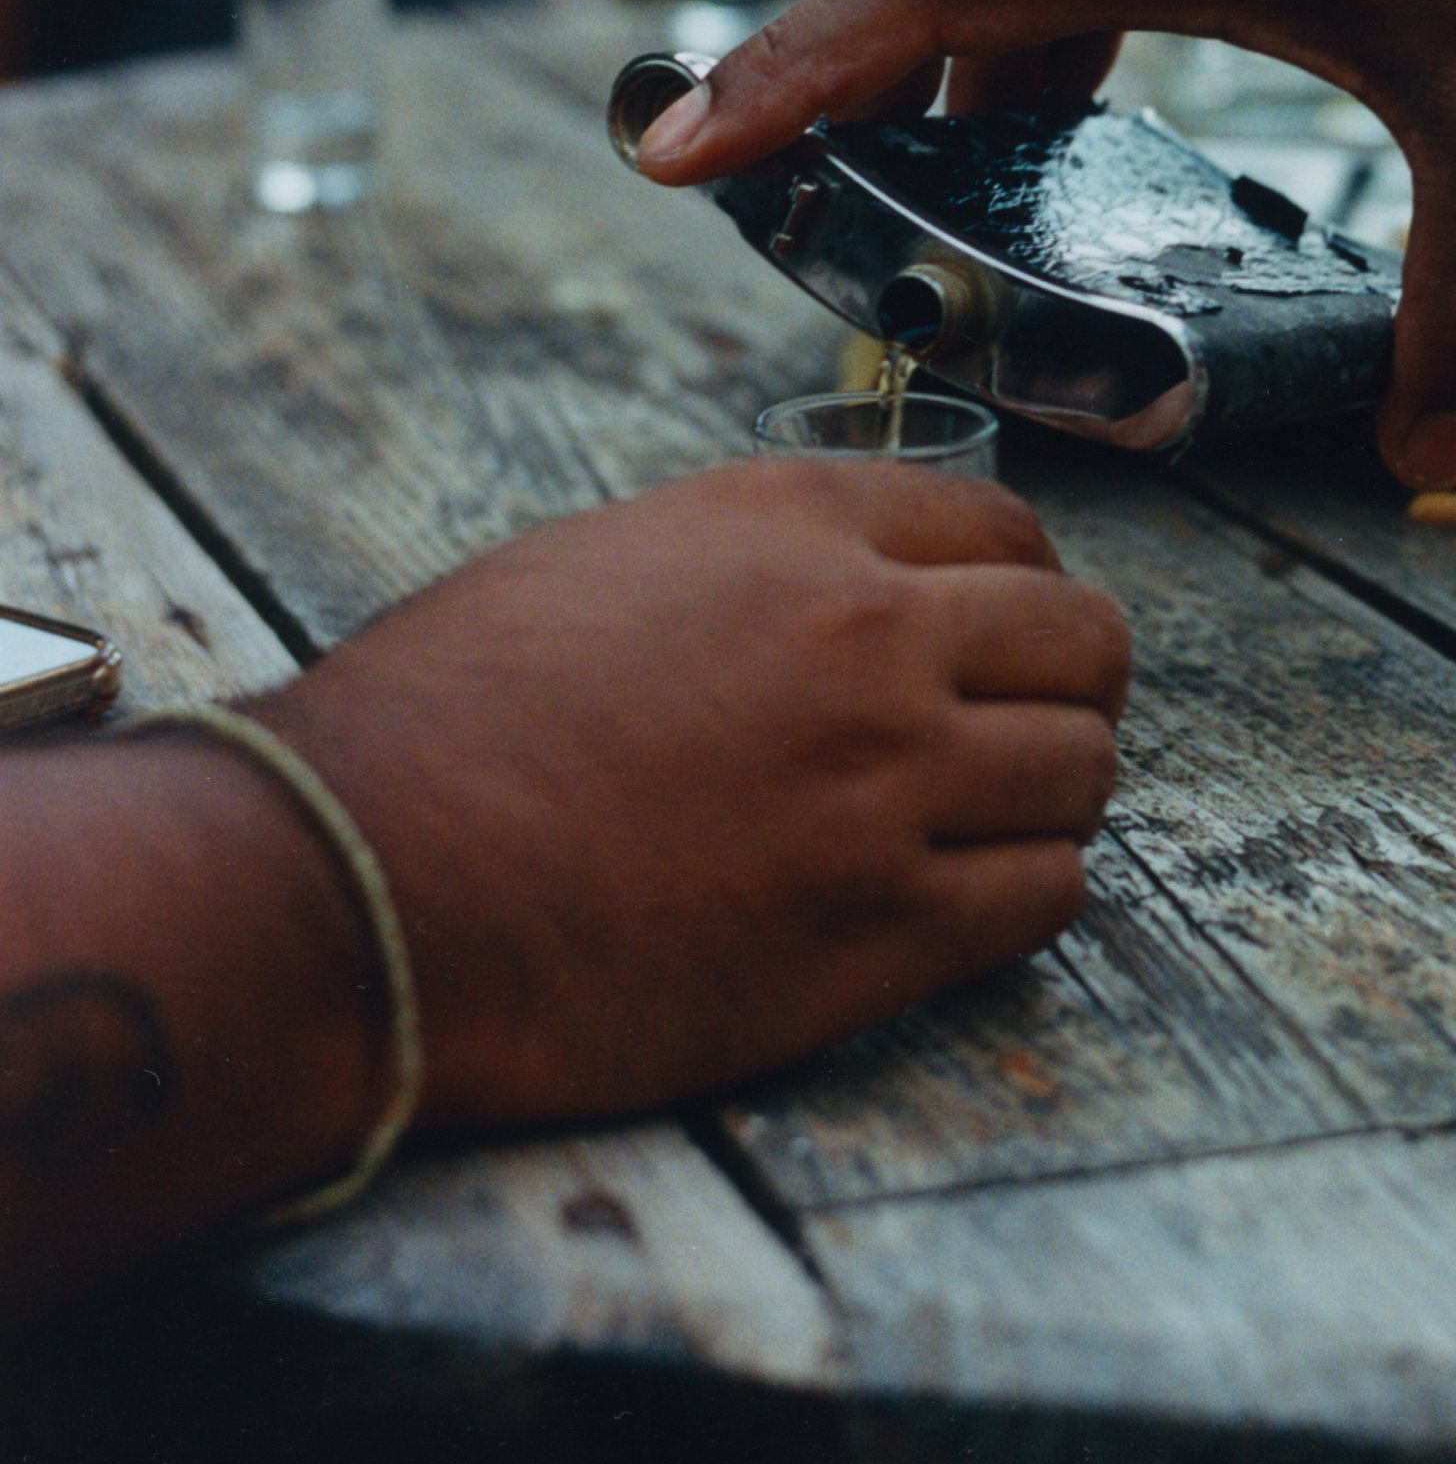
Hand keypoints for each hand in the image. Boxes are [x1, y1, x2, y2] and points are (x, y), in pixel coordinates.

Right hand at [265, 460, 1129, 1124]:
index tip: (1014, 626)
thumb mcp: (608, 562)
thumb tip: (843, 582)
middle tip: (1038, 720)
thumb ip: (757, 559)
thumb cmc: (446, 722)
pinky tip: (974, 893)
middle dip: (1073, 680)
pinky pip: (1043, 897)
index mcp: (795, 527)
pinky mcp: (875, 936)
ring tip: (1005, 814)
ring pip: (1082, 772)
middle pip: (1081, 642)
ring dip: (1058, 790)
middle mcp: (865, 639)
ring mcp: (884, 791)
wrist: (364, 882)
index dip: (1027, 582)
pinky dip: (1030, 890)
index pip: (1008, 529)